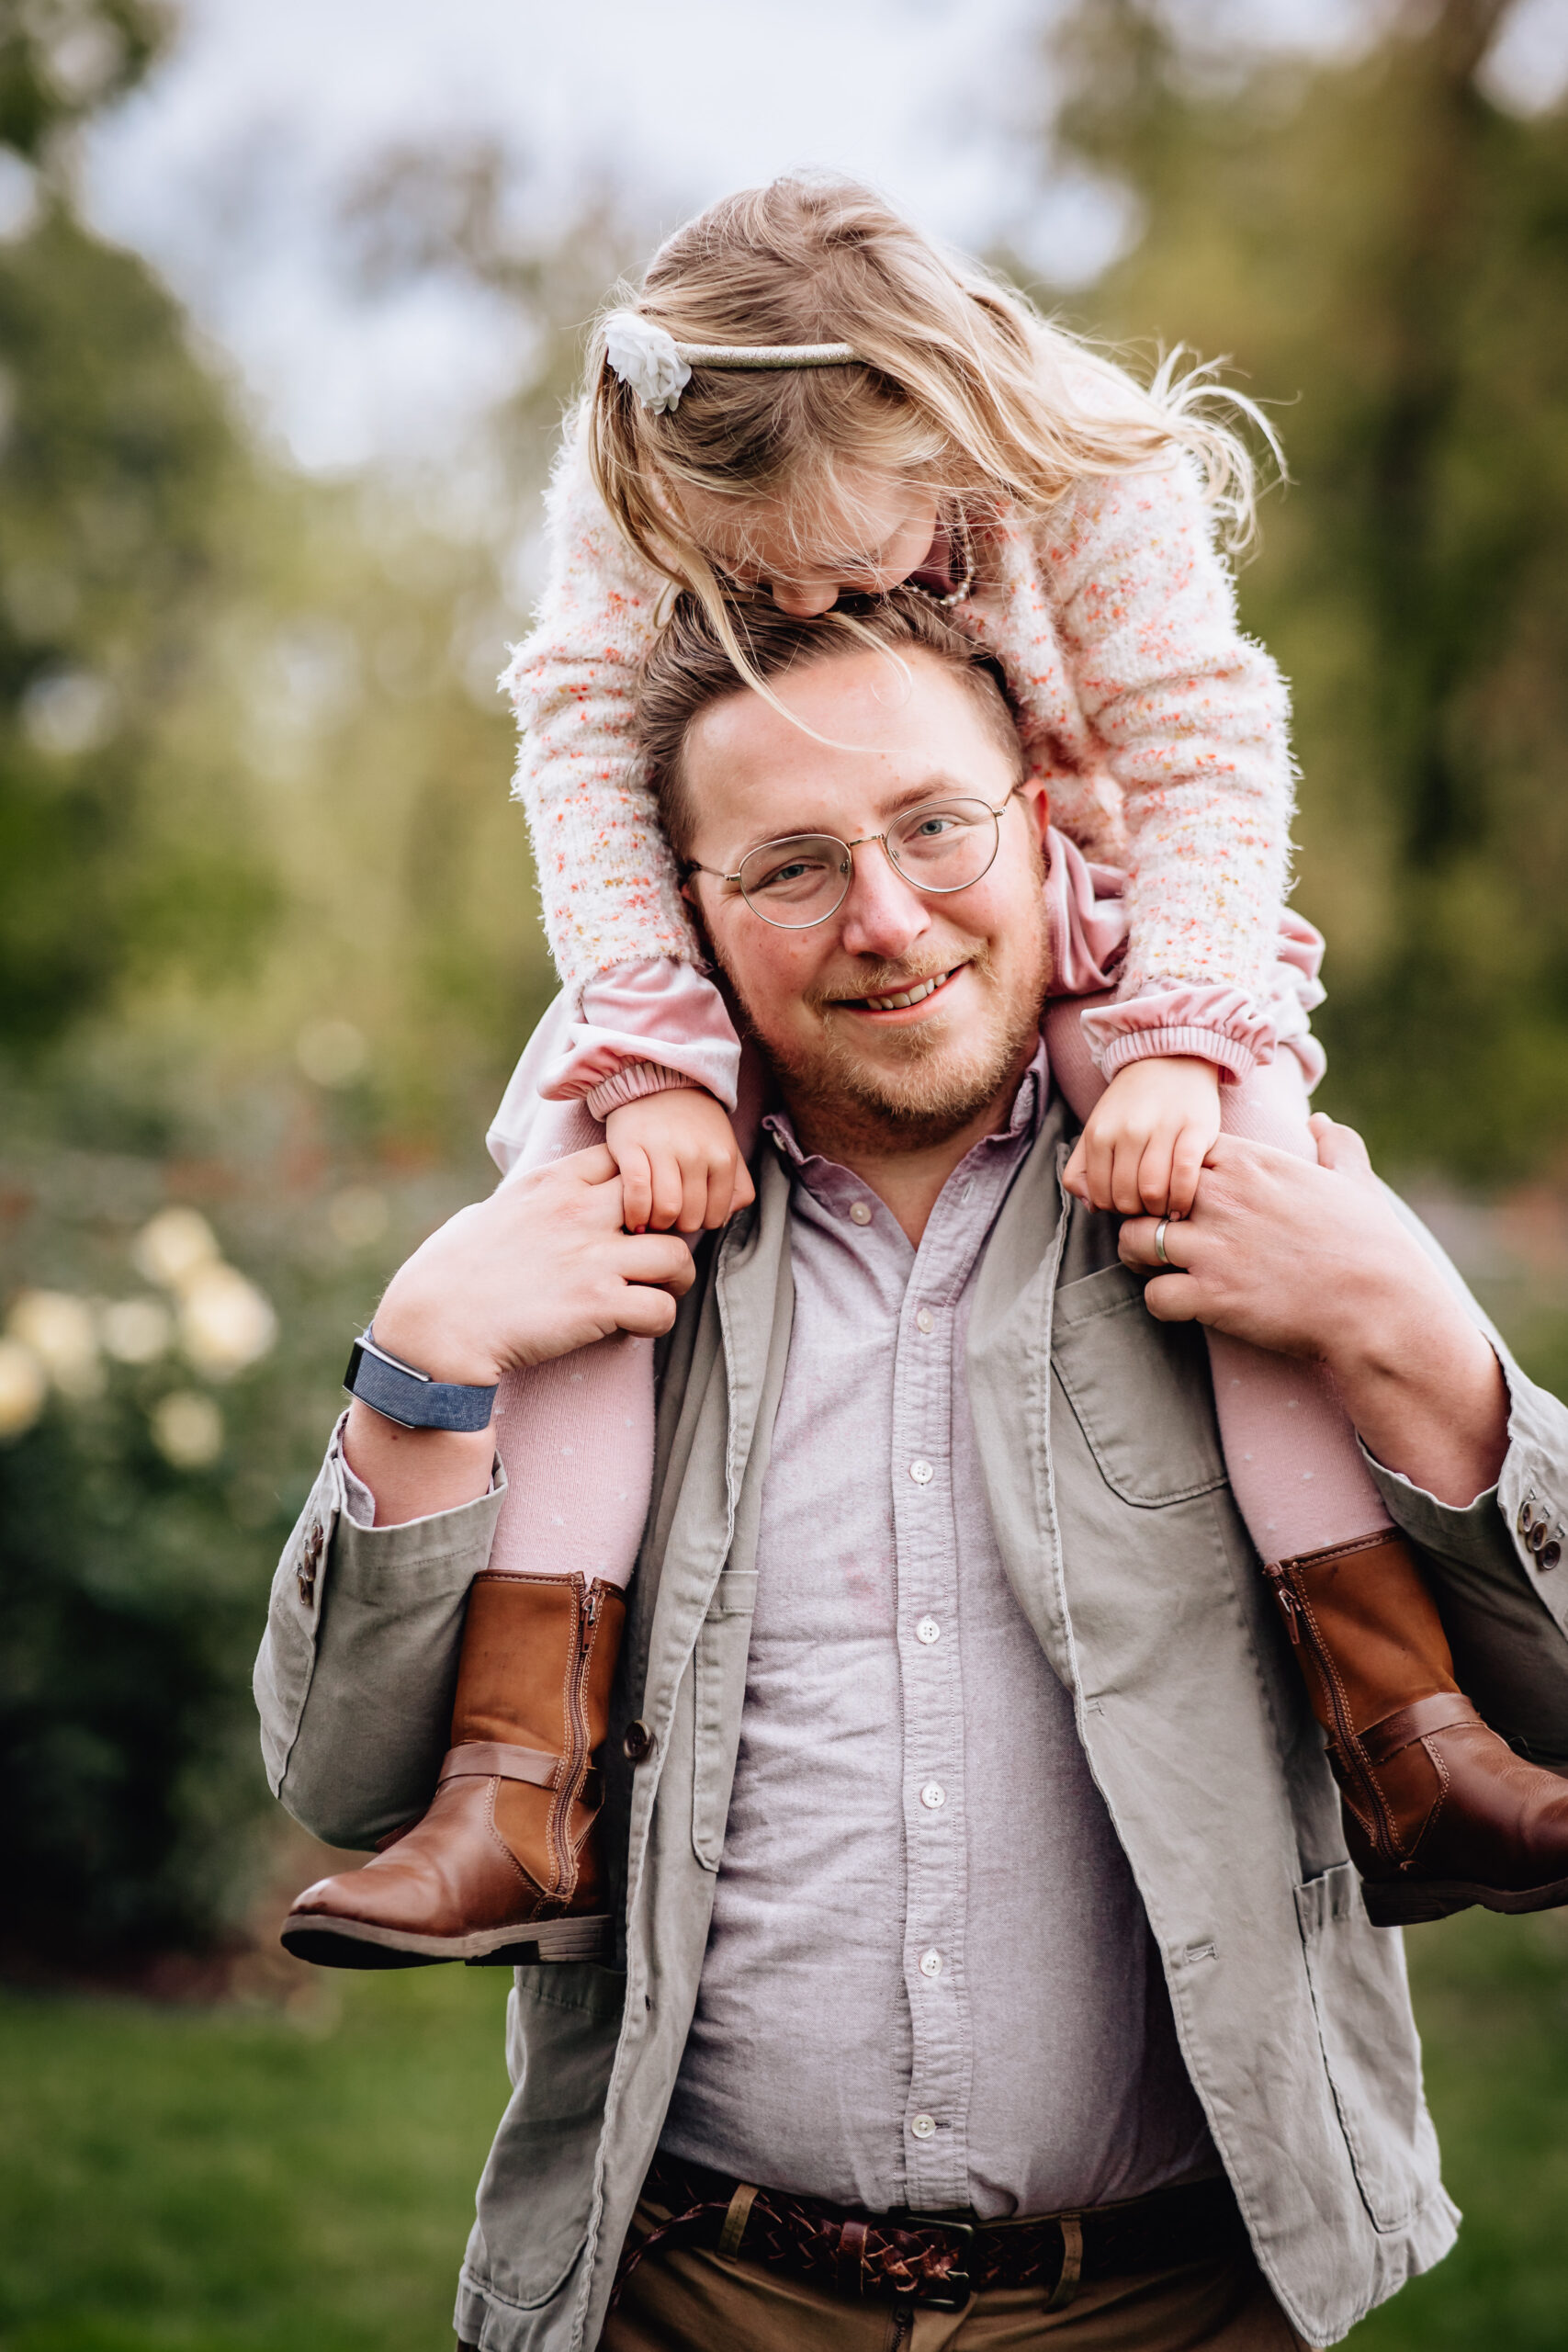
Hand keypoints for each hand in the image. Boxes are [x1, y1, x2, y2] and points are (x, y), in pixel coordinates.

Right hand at [371, 1146, 697, 1387]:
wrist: (435, 1325)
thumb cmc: (445, 1275)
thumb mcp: (483, 1215)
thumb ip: (519, 1204)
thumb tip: (520, 1209)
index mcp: (550, 1182)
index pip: (625, 1158)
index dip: (639, 1187)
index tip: (630, 1217)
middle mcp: (578, 1211)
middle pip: (665, 1200)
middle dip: (671, 1227)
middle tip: (656, 1255)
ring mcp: (592, 1257)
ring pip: (678, 1255)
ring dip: (675, 1279)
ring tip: (656, 1293)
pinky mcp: (598, 1303)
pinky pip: (663, 1309)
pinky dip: (658, 1321)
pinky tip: (636, 1326)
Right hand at [605, 1085, 755, 1234]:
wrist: (656, 1078)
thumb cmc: (692, 1122)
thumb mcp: (725, 1146)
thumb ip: (737, 1184)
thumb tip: (725, 1216)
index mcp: (724, 1157)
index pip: (715, 1217)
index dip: (699, 1221)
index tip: (687, 1212)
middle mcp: (697, 1153)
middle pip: (689, 1219)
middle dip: (676, 1224)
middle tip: (666, 1213)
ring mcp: (664, 1149)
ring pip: (665, 1210)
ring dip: (655, 1222)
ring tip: (649, 1215)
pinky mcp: (632, 1145)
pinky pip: (636, 1192)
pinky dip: (634, 1211)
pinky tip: (633, 1214)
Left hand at [1062, 1055, 1221, 1217]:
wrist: (1171, 1059)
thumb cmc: (1132, 1102)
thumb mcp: (1097, 1128)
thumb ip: (1082, 1168)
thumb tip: (1091, 1206)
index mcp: (1099, 1134)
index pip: (1100, 1195)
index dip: (1114, 1209)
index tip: (1127, 1203)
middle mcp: (1127, 1131)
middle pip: (1127, 1198)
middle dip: (1137, 1211)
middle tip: (1148, 1206)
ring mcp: (1161, 1129)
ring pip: (1153, 1192)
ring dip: (1160, 1209)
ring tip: (1165, 1207)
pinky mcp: (1195, 1128)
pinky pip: (1185, 1175)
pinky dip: (1183, 1198)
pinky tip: (1183, 1203)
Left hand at [1117, 1117, 1507, 1503]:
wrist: (1382, 1307)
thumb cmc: (1374, 1245)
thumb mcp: (1356, 1181)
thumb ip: (1335, 1144)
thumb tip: (1320, 1121)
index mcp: (1251, 1163)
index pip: (1177, 1149)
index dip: (1175, 1175)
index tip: (1191, 1199)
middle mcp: (1223, 1197)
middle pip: (1143, 1189)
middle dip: (1144, 1212)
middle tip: (1163, 1234)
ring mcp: (1213, 1247)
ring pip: (1131, 1239)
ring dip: (1139, 1257)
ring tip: (1163, 1270)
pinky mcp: (1211, 1296)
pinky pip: (1153, 1296)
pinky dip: (1161, 1303)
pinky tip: (1186, 1305)